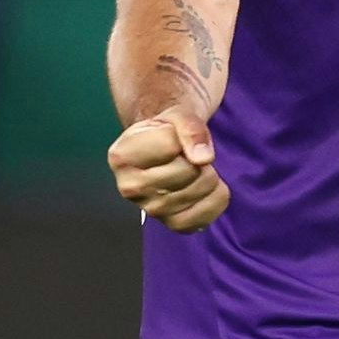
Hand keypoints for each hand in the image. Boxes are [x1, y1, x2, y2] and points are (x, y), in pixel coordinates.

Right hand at [107, 107, 228, 232]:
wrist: (166, 151)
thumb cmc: (167, 131)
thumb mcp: (177, 114)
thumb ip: (191, 128)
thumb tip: (203, 158)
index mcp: (122, 155)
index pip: (170, 145)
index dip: (182, 137)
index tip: (173, 137)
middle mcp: (129, 187)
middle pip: (188, 170)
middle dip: (197, 158)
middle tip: (187, 155)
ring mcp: (150, 209)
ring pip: (199, 190)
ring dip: (209, 175)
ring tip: (194, 169)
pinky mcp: (172, 224)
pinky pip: (207, 215)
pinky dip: (216, 199)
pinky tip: (206, 188)